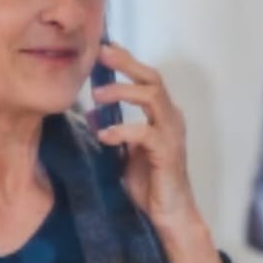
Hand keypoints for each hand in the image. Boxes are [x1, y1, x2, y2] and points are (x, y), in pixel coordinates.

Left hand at [92, 42, 197, 229]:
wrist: (168, 215)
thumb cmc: (149, 183)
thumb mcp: (125, 151)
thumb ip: (113, 130)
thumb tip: (90, 113)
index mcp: (162, 115)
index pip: (146, 78)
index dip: (126, 60)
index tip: (103, 46)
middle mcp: (171, 118)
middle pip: (152, 78)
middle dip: (126, 63)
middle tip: (100, 54)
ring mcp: (172, 134)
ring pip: (153, 97)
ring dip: (123, 91)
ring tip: (97, 96)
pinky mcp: (169, 152)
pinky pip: (146, 132)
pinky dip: (123, 129)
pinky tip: (104, 135)